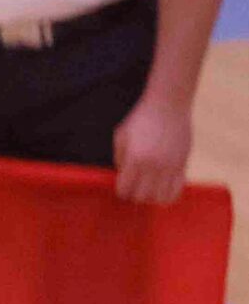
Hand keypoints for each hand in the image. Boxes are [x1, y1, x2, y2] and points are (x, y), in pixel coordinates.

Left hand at [114, 90, 192, 204]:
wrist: (169, 105)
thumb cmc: (141, 119)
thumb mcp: (121, 136)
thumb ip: (119, 157)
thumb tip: (121, 175)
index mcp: (135, 159)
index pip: (125, 190)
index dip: (121, 191)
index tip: (122, 185)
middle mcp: (154, 166)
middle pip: (142, 197)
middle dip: (135, 195)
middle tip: (135, 187)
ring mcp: (171, 166)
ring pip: (161, 198)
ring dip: (152, 197)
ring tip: (149, 189)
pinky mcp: (183, 164)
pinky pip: (178, 190)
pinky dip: (169, 194)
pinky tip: (163, 188)